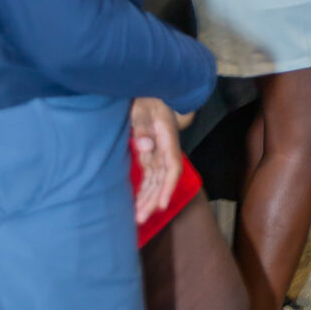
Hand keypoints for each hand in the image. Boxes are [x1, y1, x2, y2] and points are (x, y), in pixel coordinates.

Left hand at [129, 96, 183, 226]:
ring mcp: (158, 154)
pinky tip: (139, 204)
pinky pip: (149, 177)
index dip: (167, 187)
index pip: (172, 168)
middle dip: (153, 200)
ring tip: (138, 218)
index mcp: (167, 140)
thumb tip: (145, 146)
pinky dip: (145, 191)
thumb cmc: (147, 99)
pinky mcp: (150, 156)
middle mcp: (166, 151)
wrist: (151, 91)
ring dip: (148, 200)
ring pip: (156, 182)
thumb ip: (142, 126)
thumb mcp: (142, 109)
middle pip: (162, 180)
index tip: (162, 205)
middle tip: (141, 218)